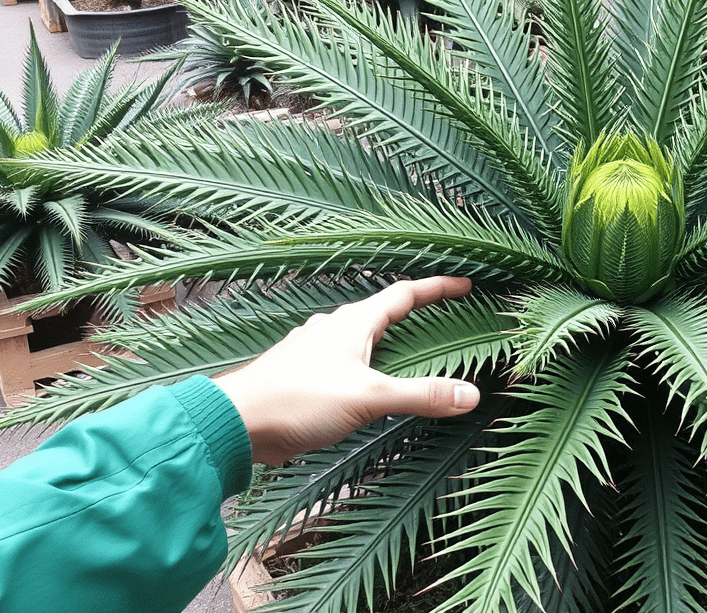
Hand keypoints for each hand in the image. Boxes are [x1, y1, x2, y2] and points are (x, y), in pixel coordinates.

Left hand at [212, 277, 480, 464]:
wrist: (235, 421)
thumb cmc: (298, 400)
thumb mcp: (369, 397)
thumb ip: (421, 395)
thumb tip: (471, 394)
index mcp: (353, 323)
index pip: (404, 294)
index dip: (437, 288)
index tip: (465, 284)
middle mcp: (333, 328)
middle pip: (382, 312)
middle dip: (414, 314)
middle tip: (443, 318)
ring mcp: (314, 350)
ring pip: (359, 337)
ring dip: (386, 341)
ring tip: (409, 353)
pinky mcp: (301, 374)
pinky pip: (343, 360)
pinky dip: (365, 365)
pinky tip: (365, 384)